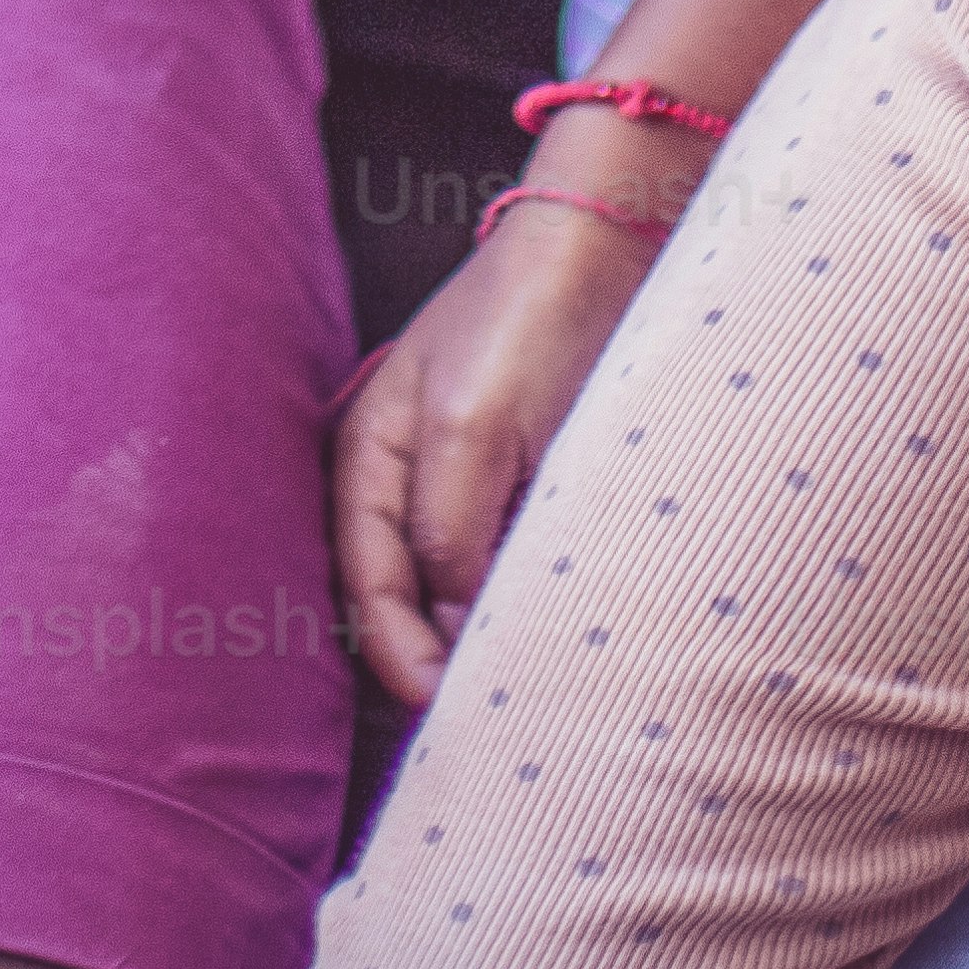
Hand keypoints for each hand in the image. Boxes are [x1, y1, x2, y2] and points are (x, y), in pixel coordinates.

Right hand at [334, 154, 689, 700]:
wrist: (603, 247)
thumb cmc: (527, 321)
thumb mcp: (473, 427)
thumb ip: (448, 530)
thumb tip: (450, 626)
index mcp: (364, 459)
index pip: (366, 590)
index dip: (401, 660)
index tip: (449, 713)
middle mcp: (399, 481)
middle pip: (396, 603)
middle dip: (430, 665)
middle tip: (487, 722)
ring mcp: (455, 483)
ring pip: (449, 594)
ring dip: (473, 643)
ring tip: (521, 697)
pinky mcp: (511, 486)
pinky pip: (498, 568)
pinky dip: (513, 608)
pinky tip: (551, 637)